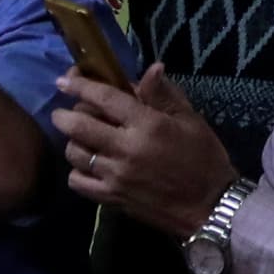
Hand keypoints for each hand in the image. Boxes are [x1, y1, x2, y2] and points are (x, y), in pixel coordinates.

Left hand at [57, 65, 234, 236]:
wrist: (210, 206)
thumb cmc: (203, 158)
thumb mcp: (190, 120)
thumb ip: (164, 95)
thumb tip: (152, 68)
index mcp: (147, 125)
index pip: (104, 98)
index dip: (79, 85)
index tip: (64, 80)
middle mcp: (125, 149)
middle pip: (78, 125)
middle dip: (64, 114)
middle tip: (64, 112)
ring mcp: (115, 175)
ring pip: (74, 152)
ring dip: (71, 141)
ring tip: (81, 139)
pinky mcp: (111, 198)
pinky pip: (77, 181)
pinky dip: (76, 171)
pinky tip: (87, 166)